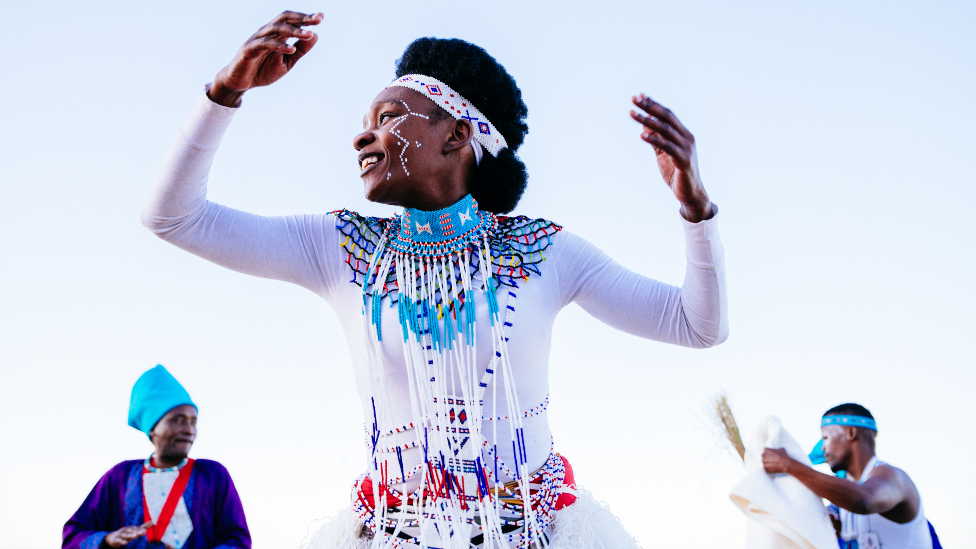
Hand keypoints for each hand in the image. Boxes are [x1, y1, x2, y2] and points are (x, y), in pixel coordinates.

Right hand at [102, 521, 151, 547]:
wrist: (112, 538)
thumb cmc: (126, 534)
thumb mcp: (134, 531)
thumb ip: (143, 527)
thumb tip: (153, 521)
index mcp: (131, 528)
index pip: (136, 528)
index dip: (141, 529)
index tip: (146, 530)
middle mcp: (126, 530)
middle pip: (131, 530)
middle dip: (137, 531)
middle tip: (143, 532)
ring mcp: (120, 535)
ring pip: (125, 535)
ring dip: (130, 535)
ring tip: (135, 536)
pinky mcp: (116, 540)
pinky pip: (119, 540)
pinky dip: (121, 541)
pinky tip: (125, 543)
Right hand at [208, 11, 322, 106]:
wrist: (241, 83)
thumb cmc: (263, 70)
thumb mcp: (287, 62)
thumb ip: (300, 50)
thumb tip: (315, 36)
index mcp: (276, 34)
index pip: (291, 21)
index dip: (305, 18)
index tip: (321, 17)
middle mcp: (267, 32)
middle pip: (284, 18)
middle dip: (301, 18)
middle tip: (318, 19)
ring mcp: (257, 39)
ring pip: (276, 29)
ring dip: (294, 31)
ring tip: (309, 34)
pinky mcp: (249, 49)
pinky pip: (265, 44)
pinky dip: (279, 45)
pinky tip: (291, 49)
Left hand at [630, 95, 712, 221]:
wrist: (690, 193)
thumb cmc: (676, 173)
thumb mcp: (663, 154)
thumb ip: (656, 140)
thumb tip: (644, 127)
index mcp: (683, 134)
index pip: (667, 114)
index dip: (653, 104)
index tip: (639, 96)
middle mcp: (686, 137)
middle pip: (667, 117)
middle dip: (650, 106)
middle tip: (634, 99)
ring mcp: (686, 148)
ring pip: (665, 129)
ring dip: (647, 120)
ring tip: (633, 114)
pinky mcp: (683, 160)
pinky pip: (667, 147)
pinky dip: (654, 139)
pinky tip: (641, 135)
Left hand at [762, 447, 794, 474]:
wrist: (786, 464)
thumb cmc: (784, 456)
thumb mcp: (781, 449)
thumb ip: (777, 449)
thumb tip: (777, 449)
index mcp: (766, 449)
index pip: (765, 450)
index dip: (769, 452)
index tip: (772, 455)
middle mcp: (763, 455)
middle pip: (764, 456)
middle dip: (767, 457)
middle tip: (772, 459)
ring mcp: (763, 461)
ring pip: (764, 461)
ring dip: (767, 462)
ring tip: (772, 464)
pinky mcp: (765, 467)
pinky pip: (765, 467)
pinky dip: (768, 467)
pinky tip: (772, 467)